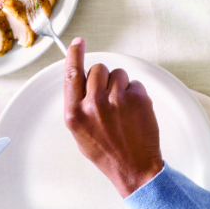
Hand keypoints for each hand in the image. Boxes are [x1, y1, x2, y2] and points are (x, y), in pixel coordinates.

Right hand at [62, 37, 164, 197]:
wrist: (133, 166)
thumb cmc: (106, 150)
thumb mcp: (80, 131)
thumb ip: (79, 104)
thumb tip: (82, 80)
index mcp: (75, 113)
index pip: (72, 75)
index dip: (74, 55)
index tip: (77, 42)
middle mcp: (94, 104)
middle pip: (98, 69)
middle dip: (104, 78)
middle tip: (109, 97)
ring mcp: (117, 100)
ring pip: (118, 74)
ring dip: (120, 85)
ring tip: (122, 109)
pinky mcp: (137, 98)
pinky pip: (134, 83)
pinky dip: (135, 93)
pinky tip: (134, 112)